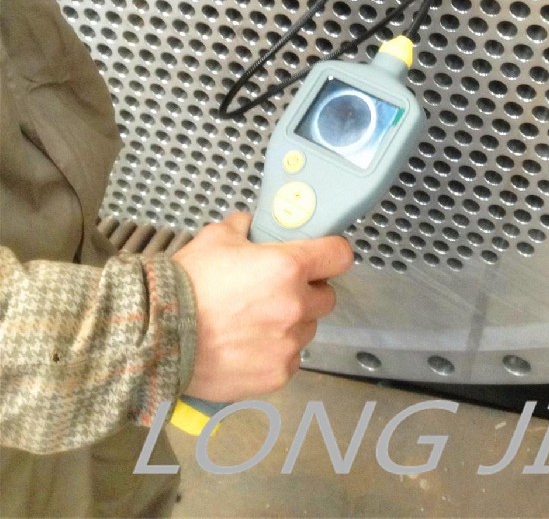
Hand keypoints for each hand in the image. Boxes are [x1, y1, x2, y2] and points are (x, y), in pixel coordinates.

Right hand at [174, 212, 353, 401]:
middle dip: (308, 292)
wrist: (157, 337)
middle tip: (278, 291)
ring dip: (291, 324)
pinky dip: (275, 353)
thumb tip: (250, 224)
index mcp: (288, 267)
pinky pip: (289, 359)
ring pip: (307, 330)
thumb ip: (242, 227)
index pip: (339, 256)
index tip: (321, 256)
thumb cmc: (186, 285)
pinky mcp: (276, 375)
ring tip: (254, 322)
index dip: (330, 253)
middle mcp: (295, 306)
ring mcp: (288, 345)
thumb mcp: (214, 239)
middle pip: (326, 297)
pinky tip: (246, 347)